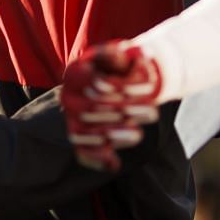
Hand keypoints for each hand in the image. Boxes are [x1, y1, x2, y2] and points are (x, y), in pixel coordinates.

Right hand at [60, 41, 163, 173]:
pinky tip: (113, 164)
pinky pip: (82, 152)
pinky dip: (97, 159)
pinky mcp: (78, 136)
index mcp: (75, 73)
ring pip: (88, 131)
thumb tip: (135, 56)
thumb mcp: (123, 55)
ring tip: (137, 134)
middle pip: (91, 108)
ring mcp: (71, 118)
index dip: (115, 88)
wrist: (117, 82)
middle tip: (151, 113)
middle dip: (123, 111)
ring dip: (115, 134)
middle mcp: (67, 96)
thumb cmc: (121, 67)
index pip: (93, 82)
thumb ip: (122, 56)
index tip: (137, 89)